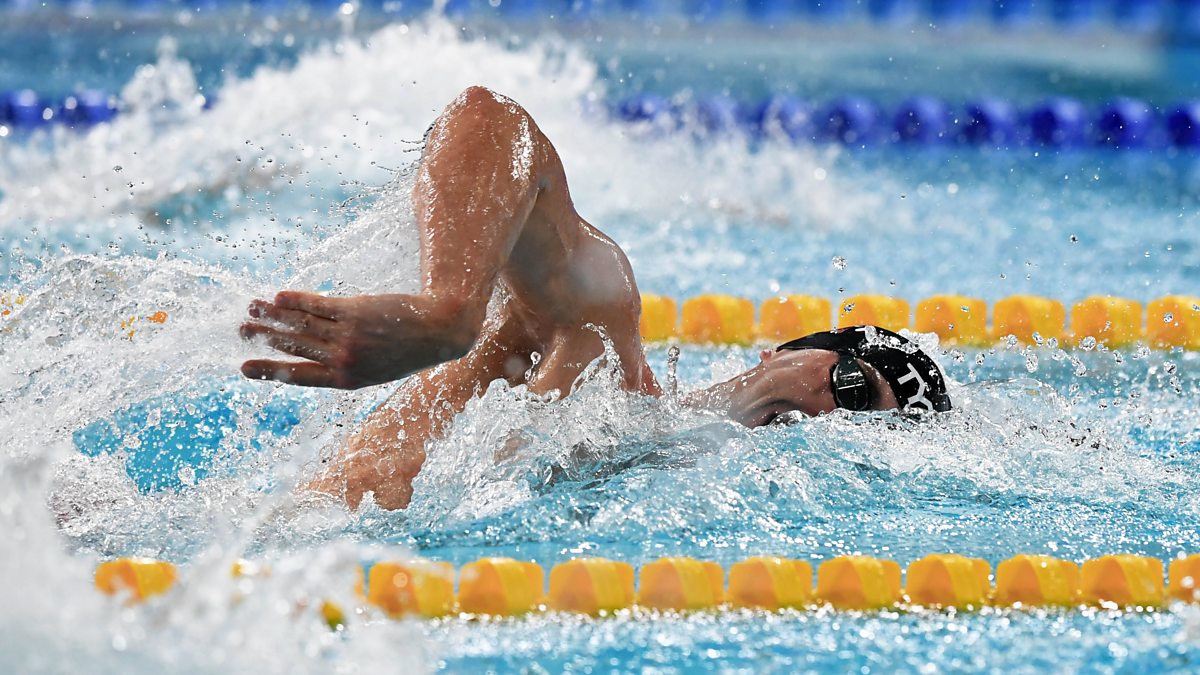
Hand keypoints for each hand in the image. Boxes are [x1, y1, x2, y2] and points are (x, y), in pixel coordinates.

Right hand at [239, 290, 474, 388]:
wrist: (440, 331)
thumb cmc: (409, 351)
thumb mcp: (378, 370)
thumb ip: (347, 366)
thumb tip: (314, 357)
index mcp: (348, 380)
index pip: (298, 376)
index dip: (268, 372)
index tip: (243, 368)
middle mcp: (344, 360)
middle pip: (294, 347)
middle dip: (264, 338)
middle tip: (239, 330)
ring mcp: (348, 335)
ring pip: (301, 325)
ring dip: (273, 315)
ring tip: (252, 307)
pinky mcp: (355, 310)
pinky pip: (318, 305)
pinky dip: (296, 300)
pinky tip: (279, 296)